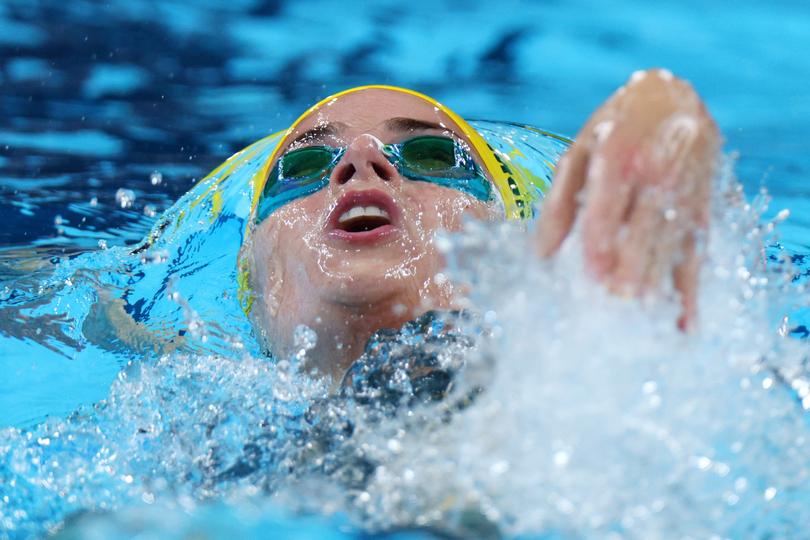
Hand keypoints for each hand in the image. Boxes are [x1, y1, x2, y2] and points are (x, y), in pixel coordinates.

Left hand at [535, 69, 720, 327]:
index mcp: (618, 155)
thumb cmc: (614, 128)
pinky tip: (684, 325)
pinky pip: (697, 255)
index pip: (608, 203)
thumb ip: (558, 203)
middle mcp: (656, 173)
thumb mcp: (578, 151)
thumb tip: (538, 257)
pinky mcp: (702, 211)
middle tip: (617, 305)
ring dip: (660, 285)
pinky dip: (691, 293)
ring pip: (673, 246)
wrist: (674, 97)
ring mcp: (685, 192)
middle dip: (633, 269)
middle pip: (645, 229)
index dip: (601, 239)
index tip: (593, 275)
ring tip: (644, 322)